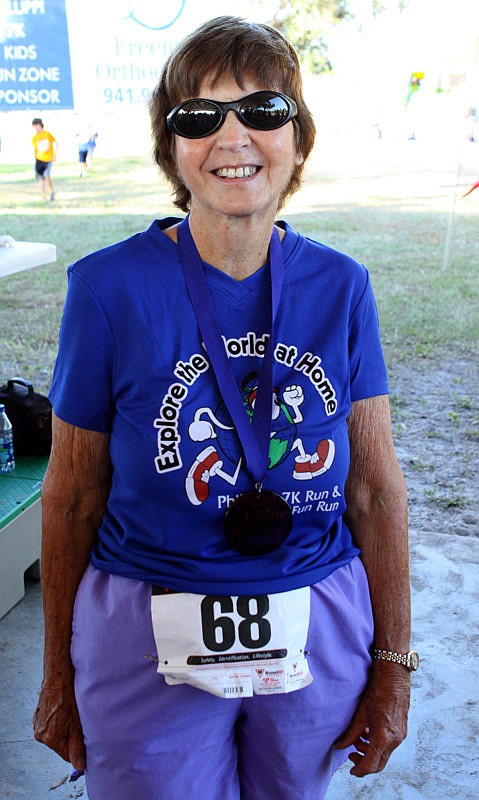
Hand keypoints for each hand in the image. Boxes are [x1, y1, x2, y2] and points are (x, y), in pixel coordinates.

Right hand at [33, 672, 85, 771]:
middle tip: (78, 724)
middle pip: (60, 746)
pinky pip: (50, 726)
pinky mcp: (37, 717)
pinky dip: (57, 722)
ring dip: (64, 730)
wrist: (58, 678)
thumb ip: (77, 748)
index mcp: (50, 739)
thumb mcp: (77, 725)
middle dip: (70, 738)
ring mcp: (37, 726)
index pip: (67, 756)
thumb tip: (79, 767)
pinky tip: (63, 711)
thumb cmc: (68, 699)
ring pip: (55, 736)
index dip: (78, 750)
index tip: (84, 741)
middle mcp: (40, 735)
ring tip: (70, 716)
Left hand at [333, 662, 410, 776]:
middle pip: (379, 763)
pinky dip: (378, 744)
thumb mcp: (360, 714)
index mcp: (383, 737)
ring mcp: (400, 735)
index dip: (359, 770)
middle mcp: (395, 740)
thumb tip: (339, 745)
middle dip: (364, 762)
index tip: (351, 770)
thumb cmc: (377, 691)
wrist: (394, 677)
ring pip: (384, 754)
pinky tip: (368, 733)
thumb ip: (350, 733)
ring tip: (358, 739)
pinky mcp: (402, 730)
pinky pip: (389, 745)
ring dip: (370, 752)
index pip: (371, 765)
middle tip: (352, 755)